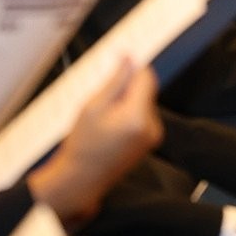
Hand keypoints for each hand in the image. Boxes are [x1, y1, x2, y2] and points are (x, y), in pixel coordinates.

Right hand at [27, 59, 161, 227]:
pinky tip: (113, 127)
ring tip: (106, 118)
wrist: (82, 179)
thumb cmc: (83, 145)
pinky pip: (144, 116)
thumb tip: (130, 57)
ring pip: (144, 101)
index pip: (146, 77)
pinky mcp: (151, 141)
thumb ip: (116, 80)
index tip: (121, 62)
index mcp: (137, 117)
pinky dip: (131, 114)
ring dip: (128, 102)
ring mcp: (153, 136)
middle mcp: (151, 127)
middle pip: (146, 89)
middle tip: (103, 100)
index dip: (133, 67)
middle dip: (127, 88)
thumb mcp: (93, 106)